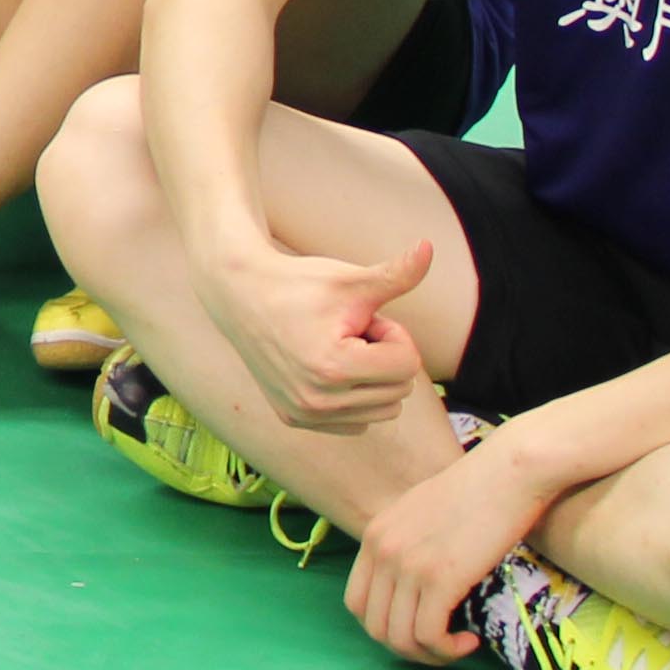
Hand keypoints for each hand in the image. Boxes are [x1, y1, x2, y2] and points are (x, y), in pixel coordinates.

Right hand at [214, 235, 441, 438]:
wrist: (239, 294)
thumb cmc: (299, 283)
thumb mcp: (351, 279)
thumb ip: (398, 273)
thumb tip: (430, 247)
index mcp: (334, 368)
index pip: (408, 365)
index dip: (391, 332)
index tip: (360, 316)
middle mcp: (318, 401)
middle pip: (400, 390)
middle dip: (383, 355)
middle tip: (348, 330)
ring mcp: (304, 414)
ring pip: (384, 410)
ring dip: (371, 378)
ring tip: (338, 348)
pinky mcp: (294, 419)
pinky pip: (356, 423)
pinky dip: (354, 398)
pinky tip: (327, 369)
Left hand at [349, 431, 555, 664]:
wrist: (510, 472)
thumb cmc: (480, 492)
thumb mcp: (425, 515)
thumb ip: (410, 546)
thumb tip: (417, 589)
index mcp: (375, 535)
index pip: (356, 603)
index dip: (386, 627)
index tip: (420, 627)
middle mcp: (382, 550)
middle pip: (374, 626)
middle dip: (408, 648)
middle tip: (442, 645)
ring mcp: (407, 564)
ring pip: (400, 638)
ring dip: (430, 655)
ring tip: (458, 645)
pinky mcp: (438, 577)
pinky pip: (428, 636)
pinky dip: (447, 650)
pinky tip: (469, 641)